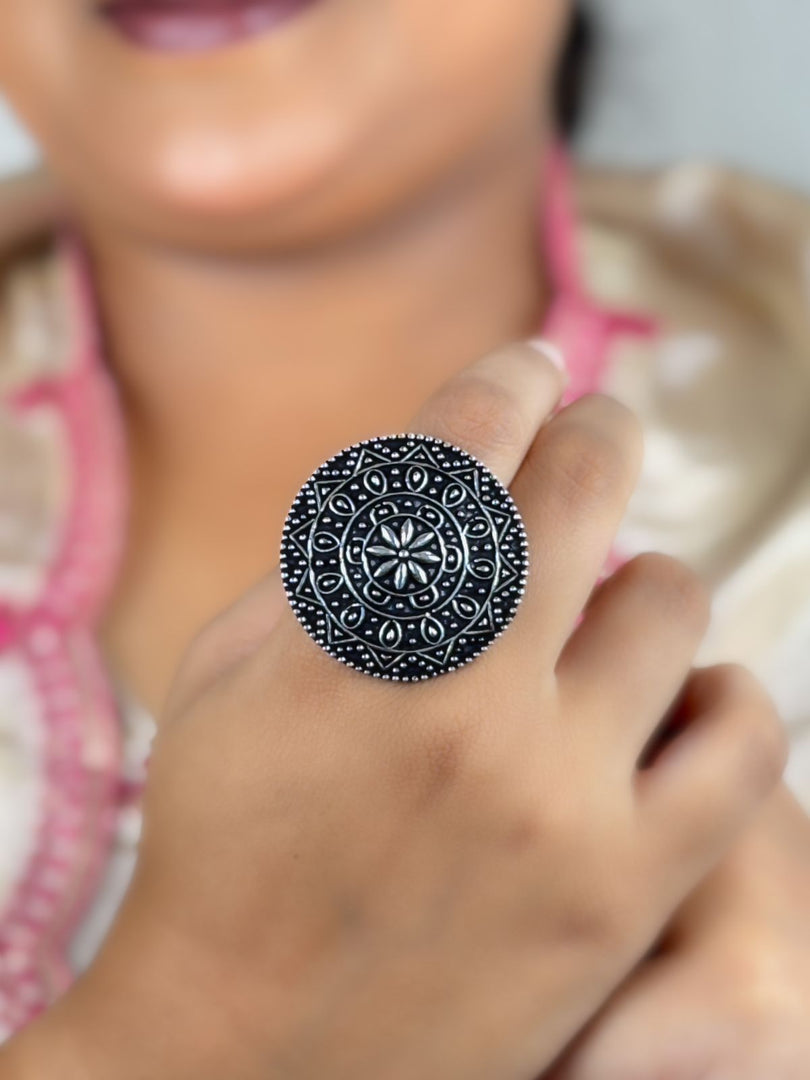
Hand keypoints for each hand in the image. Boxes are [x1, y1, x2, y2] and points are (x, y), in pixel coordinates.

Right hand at [2, 343, 785, 1079]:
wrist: (245, 1055)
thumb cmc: (224, 842)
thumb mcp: (227, 673)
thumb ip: (327, 559)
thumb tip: (434, 466)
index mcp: (350, 632)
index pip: (462, 445)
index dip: (509, 380)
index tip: (533, 365)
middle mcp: (464, 696)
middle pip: (582, 490)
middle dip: (595, 432)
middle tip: (595, 428)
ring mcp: (558, 796)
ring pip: (671, 600)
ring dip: (643, 573)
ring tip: (613, 592)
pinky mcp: (624, 890)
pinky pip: (740, 735)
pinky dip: (716, 688)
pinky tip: (672, 691)